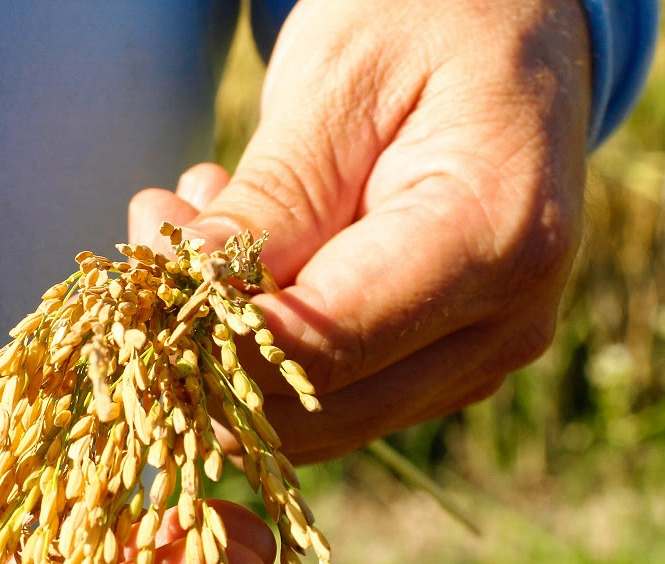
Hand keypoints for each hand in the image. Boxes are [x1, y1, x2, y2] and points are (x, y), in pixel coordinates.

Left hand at [131, 0, 590, 461]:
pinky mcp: (443, 369)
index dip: (213, 338)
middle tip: (158, 226)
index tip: (150, 272)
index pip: (322, 348)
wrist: (514, 26)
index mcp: (494, 243)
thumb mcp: (338, 84)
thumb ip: (270, 198)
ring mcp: (477, 359)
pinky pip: (330, 398)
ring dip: (225, 349)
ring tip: (195, 218)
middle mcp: (502, 325)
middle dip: (207, 348)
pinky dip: (261, 348)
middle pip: (313, 410)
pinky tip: (241, 251)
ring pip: (311, 423)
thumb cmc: (428, 24)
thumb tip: (187, 292)